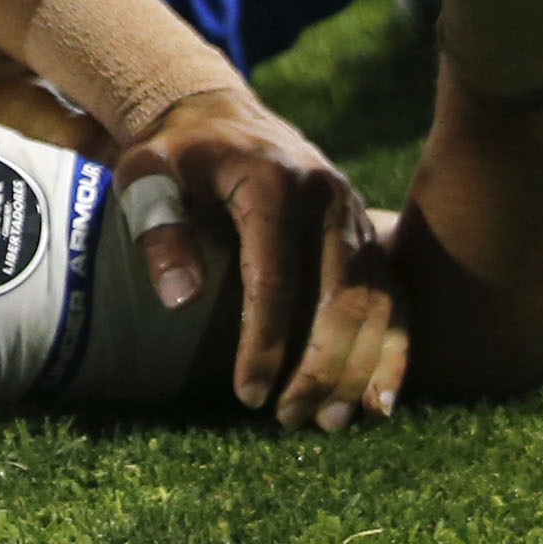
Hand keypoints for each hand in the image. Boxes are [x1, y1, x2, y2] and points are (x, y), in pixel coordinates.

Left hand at [103, 82, 387, 425]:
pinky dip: (393, 352)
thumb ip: (158, 228)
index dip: (264, 342)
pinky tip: (380, 402)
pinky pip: (394, 299)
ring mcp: (357, 217)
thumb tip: (180, 299)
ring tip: (328, 423)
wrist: (223, 120)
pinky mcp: (369, 236)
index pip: (275, 277)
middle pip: (340, 297)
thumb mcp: (148, 175)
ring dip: (358, 370)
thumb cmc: (179, 156)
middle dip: (319, 368)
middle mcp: (329, 198)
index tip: (248, 394)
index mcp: (275, 182)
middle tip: (288, 418)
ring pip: (376, 304)